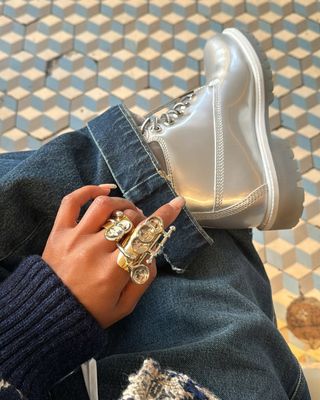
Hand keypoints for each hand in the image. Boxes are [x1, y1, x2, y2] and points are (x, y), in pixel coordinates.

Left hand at [42, 184, 184, 327]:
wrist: (48, 315)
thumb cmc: (89, 313)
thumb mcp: (124, 307)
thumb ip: (143, 280)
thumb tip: (151, 253)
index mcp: (113, 271)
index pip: (144, 237)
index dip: (163, 217)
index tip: (176, 203)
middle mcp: (94, 250)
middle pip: (128, 220)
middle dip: (141, 219)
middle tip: (140, 227)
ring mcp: (74, 238)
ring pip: (104, 206)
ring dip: (122, 204)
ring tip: (126, 210)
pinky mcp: (58, 231)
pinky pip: (71, 202)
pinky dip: (88, 190)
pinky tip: (103, 190)